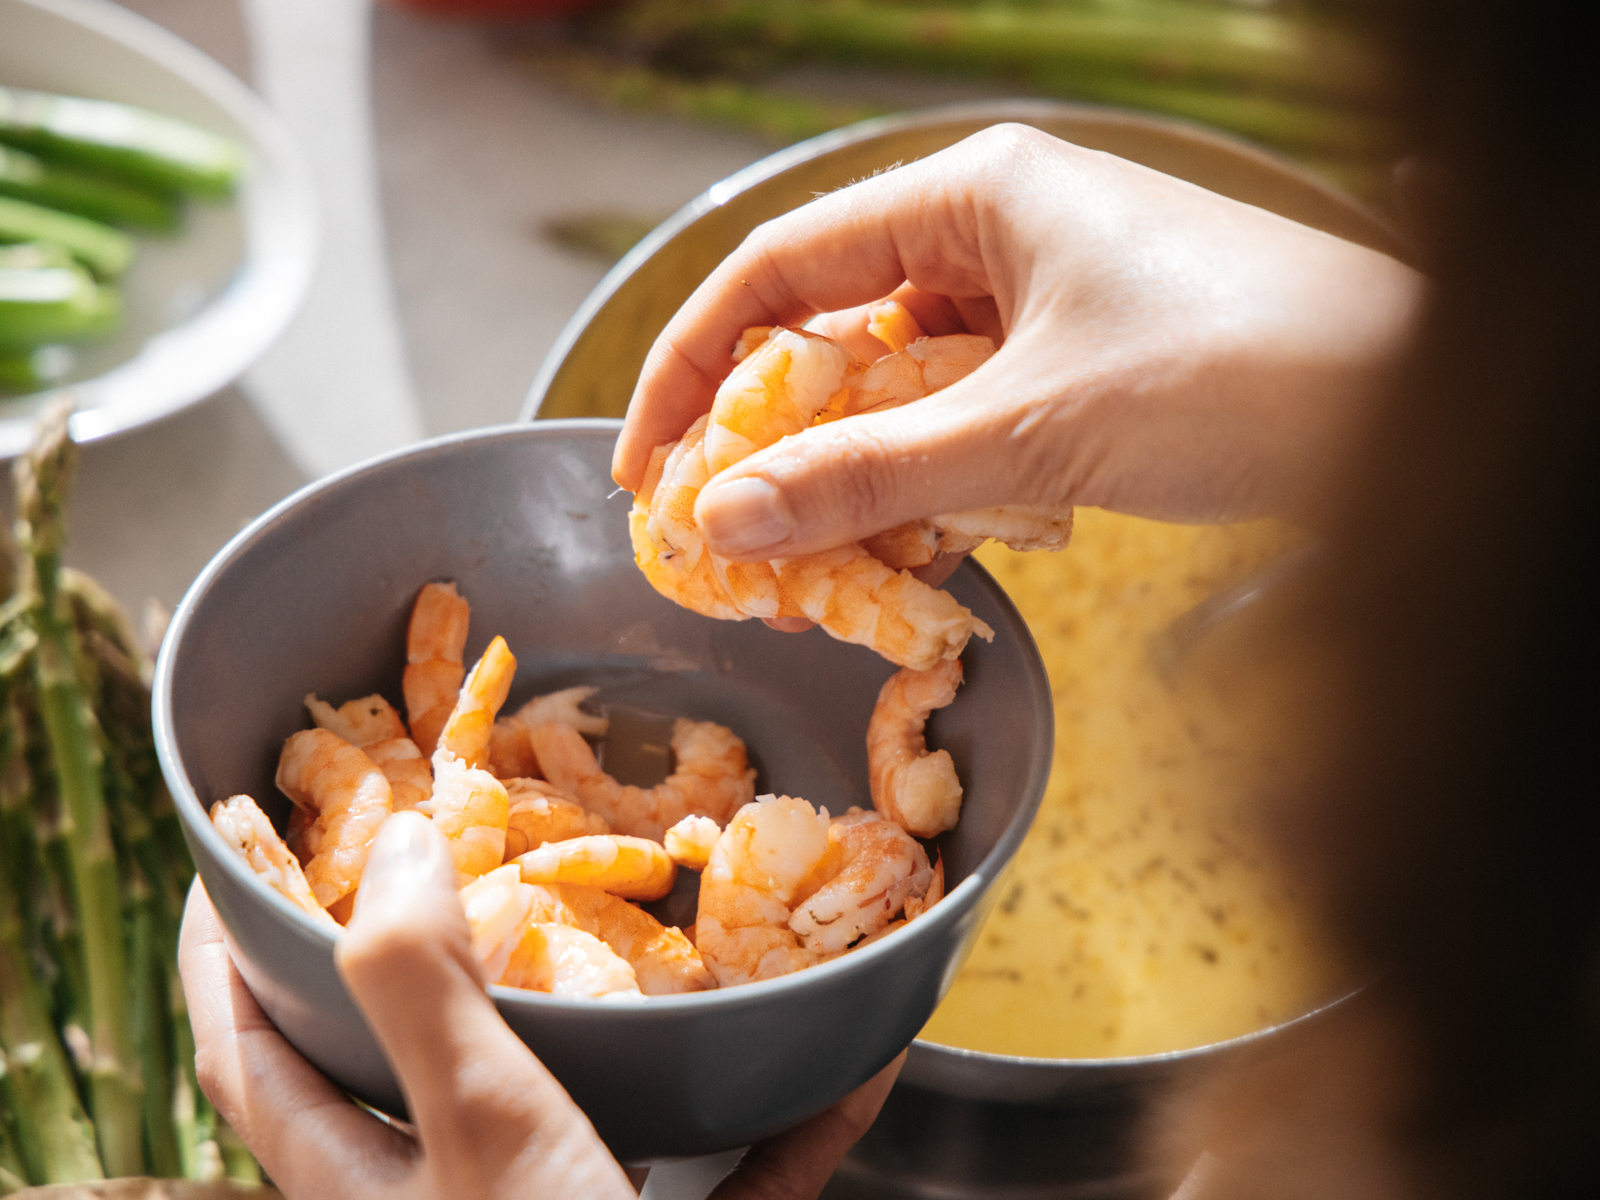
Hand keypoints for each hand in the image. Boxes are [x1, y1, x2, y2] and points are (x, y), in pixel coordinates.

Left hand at [179, 811, 898, 1199]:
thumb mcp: (480, 1134)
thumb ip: (423, 991)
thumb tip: (399, 841)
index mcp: (369, 1183)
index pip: (248, 1052)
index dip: (223, 955)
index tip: (234, 852)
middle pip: (410, 1067)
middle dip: (426, 963)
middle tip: (463, 858)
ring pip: (585, 1109)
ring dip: (622, 1029)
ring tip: (652, 935)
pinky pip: (741, 1174)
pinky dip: (793, 1119)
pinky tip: (856, 1062)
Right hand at [613, 123, 1422, 562]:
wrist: (1413, 411)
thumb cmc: (1239, 374)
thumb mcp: (1027, 433)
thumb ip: (867, 475)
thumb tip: (727, 517)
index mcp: (972, 195)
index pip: (779, 270)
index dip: (694, 366)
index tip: (646, 462)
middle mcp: (999, 234)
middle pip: (836, 334)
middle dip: (778, 441)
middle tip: (726, 536)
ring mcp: (1044, 302)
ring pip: (904, 393)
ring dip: (861, 479)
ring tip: (818, 566)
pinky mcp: (1081, 368)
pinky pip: (971, 426)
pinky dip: (940, 489)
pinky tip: (931, 553)